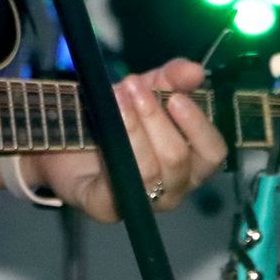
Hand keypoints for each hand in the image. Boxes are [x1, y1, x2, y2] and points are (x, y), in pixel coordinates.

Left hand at [24, 59, 228, 222]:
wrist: (67, 135)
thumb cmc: (119, 116)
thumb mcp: (145, 89)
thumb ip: (171, 79)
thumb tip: (195, 70)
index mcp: (191, 161)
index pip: (212, 153)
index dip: (198, 126)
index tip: (176, 97)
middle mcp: (174, 187)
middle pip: (177, 159)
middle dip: (154, 117)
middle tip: (132, 85)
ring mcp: (143, 203)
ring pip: (149, 171)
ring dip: (132, 129)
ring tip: (116, 97)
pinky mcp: (108, 208)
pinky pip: (117, 187)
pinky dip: (113, 154)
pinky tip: (105, 129)